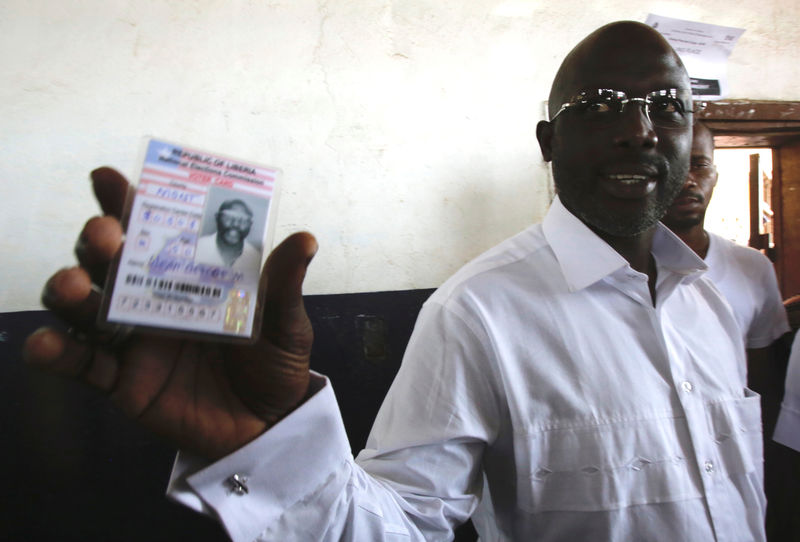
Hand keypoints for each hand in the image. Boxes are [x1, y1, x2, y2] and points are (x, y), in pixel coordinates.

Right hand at [23, 167, 317, 459]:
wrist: (269, 427)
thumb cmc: (276, 366)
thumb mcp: (287, 324)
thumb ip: (284, 286)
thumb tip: (305, 239)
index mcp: (189, 276)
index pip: (152, 230)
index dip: (126, 203)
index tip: (108, 179)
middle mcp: (153, 300)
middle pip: (110, 261)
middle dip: (99, 241)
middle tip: (105, 235)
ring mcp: (133, 340)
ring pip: (84, 306)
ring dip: (67, 289)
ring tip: (72, 286)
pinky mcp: (122, 381)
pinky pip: (82, 365)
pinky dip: (56, 353)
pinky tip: (44, 345)